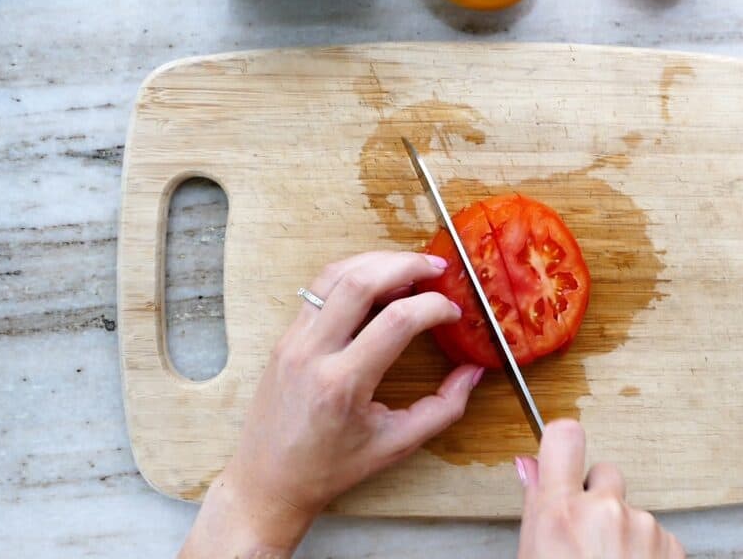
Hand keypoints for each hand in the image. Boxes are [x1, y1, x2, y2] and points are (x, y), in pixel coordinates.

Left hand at [180, 251, 484, 557]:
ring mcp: (293, 341)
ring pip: (334, 274)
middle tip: (437, 268)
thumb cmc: (330, 468)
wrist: (268, 480)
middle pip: (361, 281)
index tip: (453, 312)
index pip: (397, 321)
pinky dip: (352, 274)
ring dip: (376, 261)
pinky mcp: (285, 337)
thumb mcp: (396, 445)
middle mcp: (313, 353)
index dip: (434, 307)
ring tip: (410, 267)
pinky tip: (377, 281)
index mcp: (343, 383)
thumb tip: (474, 372)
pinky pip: (319, 289)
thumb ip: (443, 408)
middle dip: (406, 265)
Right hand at [516, 420, 683, 558]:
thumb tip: (530, 467)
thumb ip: (535, 508)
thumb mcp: (532, 556)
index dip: (562, 441)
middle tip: (586, 536)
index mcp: (562, 513)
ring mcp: (643, 526)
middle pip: (604, 473)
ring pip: (630, 508)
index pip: (564, 437)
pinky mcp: (671, 544)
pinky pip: (655, 532)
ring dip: (621, 528)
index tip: (561, 450)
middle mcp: (605, 512)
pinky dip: (645, 549)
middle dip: (596, 496)